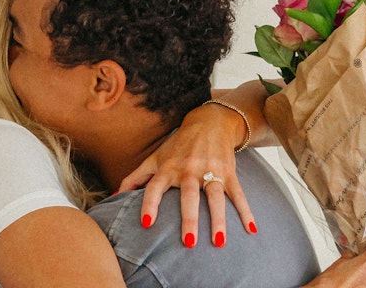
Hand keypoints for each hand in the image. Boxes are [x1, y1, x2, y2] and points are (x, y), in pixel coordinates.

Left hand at [118, 103, 255, 247]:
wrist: (209, 122)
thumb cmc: (178, 146)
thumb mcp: (155, 158)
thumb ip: (135, 177)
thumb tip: (113, 195)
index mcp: (168, 168)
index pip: (154, 187)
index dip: (149, 204)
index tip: (147, 223)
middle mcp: (188, 170)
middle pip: (188, 196)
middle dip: (189, 218)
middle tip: (188, 243)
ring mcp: (211, 171)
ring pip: (215, 197)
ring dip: (218, 220)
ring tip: (219, 242)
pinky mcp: (229, 172)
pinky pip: (238, 194)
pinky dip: (246, 211)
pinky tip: (251, 230)